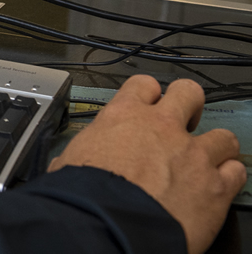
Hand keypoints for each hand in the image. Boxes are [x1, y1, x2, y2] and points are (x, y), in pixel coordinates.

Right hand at [49, 75, 244, 253]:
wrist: (109, 222)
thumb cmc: (85, 192)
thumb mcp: (70, 160)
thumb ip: (84, 152)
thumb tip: (71, 163)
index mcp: (124, 116)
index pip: (144, 84)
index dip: (148, 95)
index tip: (148, 105)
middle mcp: (163, 127)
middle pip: (190, 93)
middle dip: (189, 105)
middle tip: (184, 121)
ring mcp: (194, 154)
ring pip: (223, 135)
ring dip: (216, 146)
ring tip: (206, 160)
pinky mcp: (216, 186)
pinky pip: (237, 171)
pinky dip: (230, 177)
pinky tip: (219, 185)